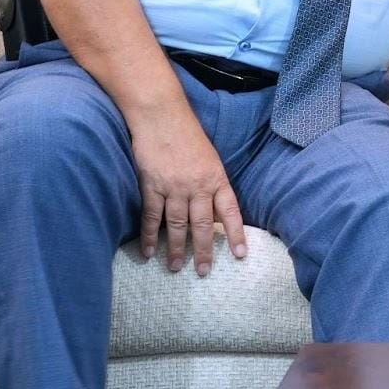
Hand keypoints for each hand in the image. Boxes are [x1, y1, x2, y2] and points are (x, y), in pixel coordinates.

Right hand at [128, 110, 246, 276]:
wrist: (163, 117)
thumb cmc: (189, 136)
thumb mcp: (211, 159)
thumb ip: (213, 185)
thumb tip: (217, 213)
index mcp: (216, 178)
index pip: (230, 211)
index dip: (236, 234)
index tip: (240, 255)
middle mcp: (197, 186)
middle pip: (203, 225)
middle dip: (204, 250)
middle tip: (203, 272)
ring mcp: (174, 187)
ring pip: (176, 225)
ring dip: (176, 249)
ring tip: (175, 268)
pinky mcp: (151, 186)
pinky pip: (151, 216)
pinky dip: (149, 236)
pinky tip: (149, 252)